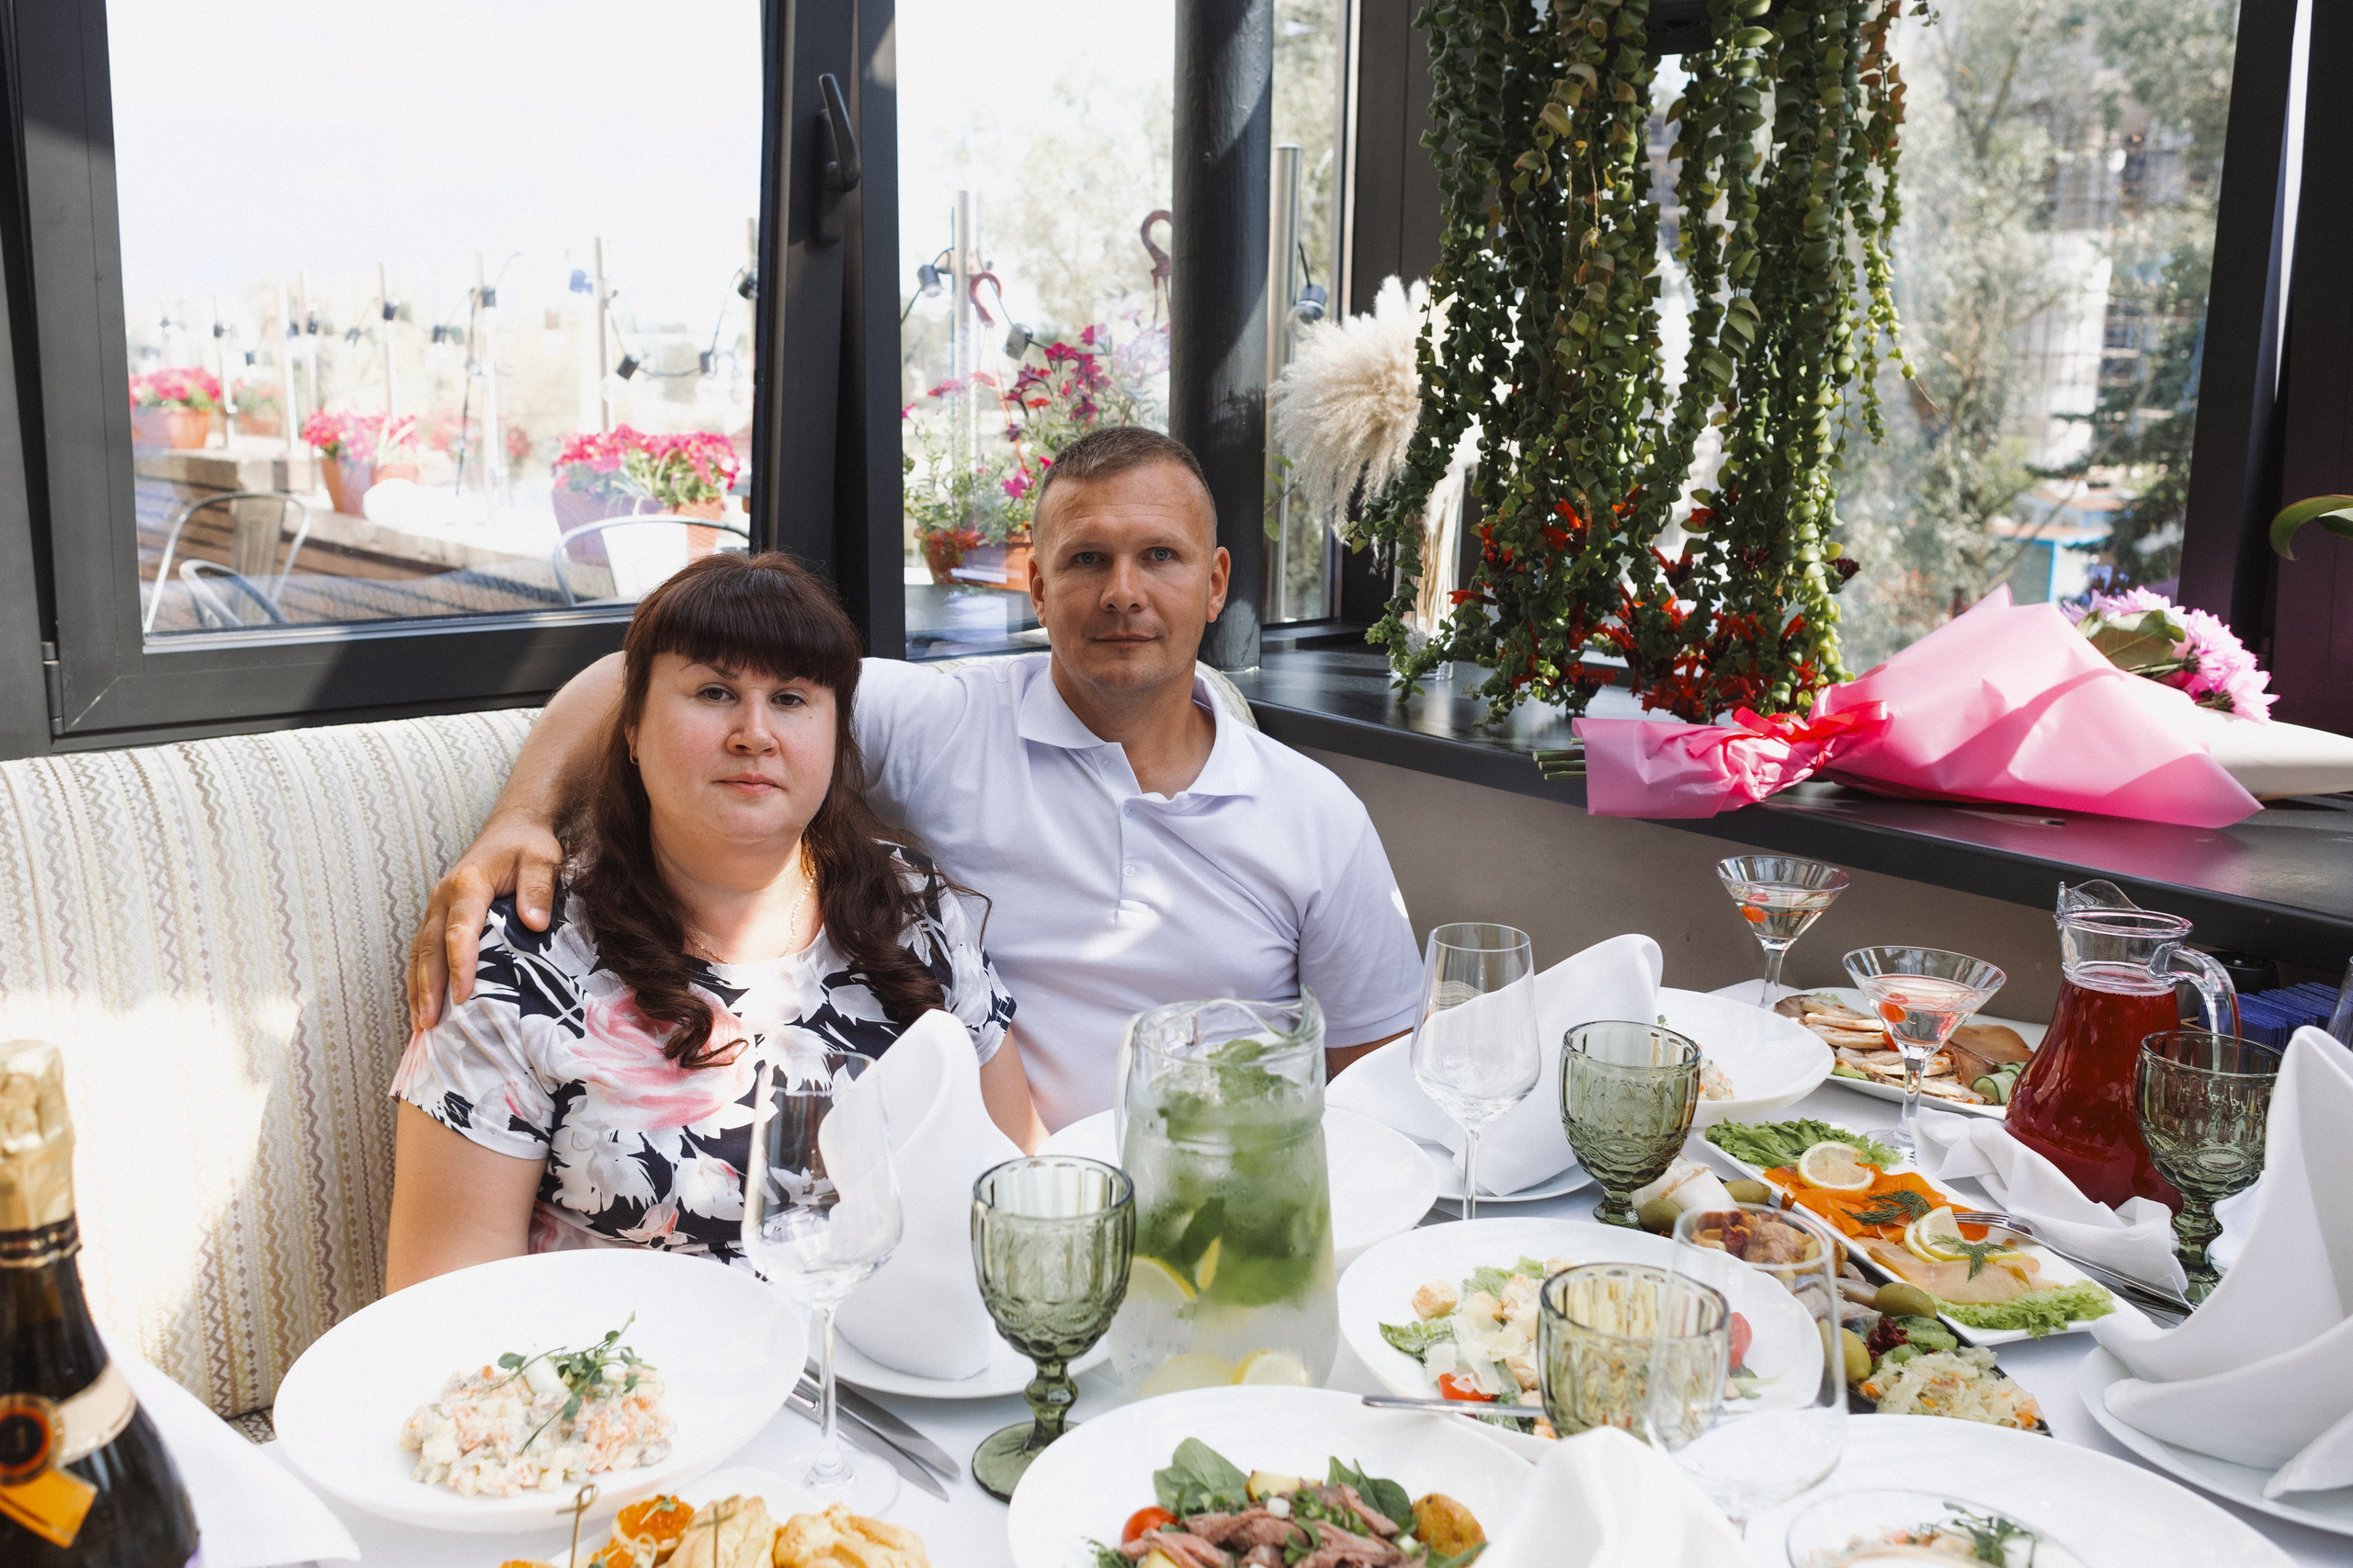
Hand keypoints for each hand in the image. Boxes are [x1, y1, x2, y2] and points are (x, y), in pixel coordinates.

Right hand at [406, 810, 562, 1029]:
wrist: (512, 828)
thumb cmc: (529, 845)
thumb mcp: (543, 858)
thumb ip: (539, 889)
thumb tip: (534, 924)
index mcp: (468, 884)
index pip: (460, 931)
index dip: (460, 965)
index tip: (464, 996)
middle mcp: (443, 897)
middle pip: (430, 947)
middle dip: (428, 988)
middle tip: (429, 1024)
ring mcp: (436, 907)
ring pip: (420, 952)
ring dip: (417, 988)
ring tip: (421, 1025)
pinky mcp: (438, 915)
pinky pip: (423, 950)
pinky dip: (419, 978)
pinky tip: (423, 1004)